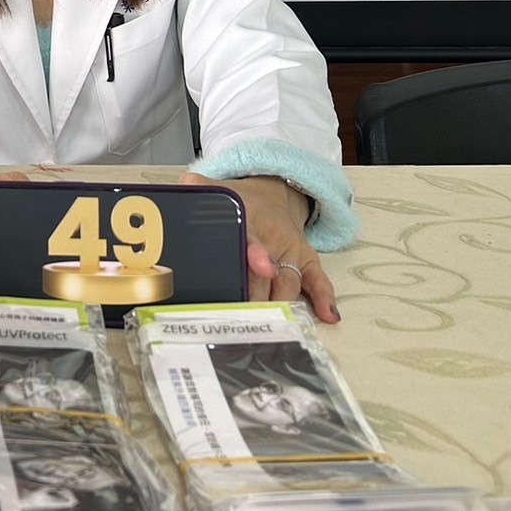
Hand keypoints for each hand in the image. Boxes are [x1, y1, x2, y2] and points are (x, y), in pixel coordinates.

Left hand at [179, 172, 339, 324]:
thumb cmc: (241, 200)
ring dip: (283, 302)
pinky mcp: (306, 262)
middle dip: (260, 292)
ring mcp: (290, 252)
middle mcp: (273, 238)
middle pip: (266, 272)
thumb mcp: (220, 189)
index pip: (249, 237)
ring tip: (277, 323)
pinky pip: (318, 279)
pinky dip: (323, 297)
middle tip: (252, 311)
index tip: (257, 264)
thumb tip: (181, 187)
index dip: (253, 253)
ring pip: (289, 282)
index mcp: (249, 219)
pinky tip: (329, 315)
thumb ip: (199, 189)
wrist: (273, 194)